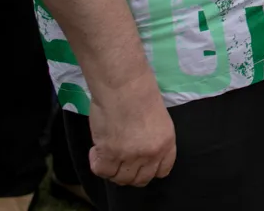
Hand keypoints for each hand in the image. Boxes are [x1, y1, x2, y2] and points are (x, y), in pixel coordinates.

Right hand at [88, 70, 175, 186]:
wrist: (124, 84)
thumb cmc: (140, 93)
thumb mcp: (158, 119)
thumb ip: (151, 140)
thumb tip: (139, 154)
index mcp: (167, 143)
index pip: (162, 171)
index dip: (148, 170)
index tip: (138, 164)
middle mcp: (151, 153)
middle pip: (139, 179)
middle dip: (128, 173)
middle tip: (119, 160)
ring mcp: (130, 156)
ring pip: (120, 179)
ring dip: (112, 169)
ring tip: (107, 153)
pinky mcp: (110, 153)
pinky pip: (101, 171)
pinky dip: (96, 163)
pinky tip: (96, 150)